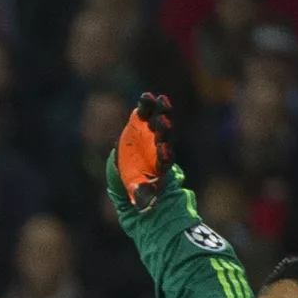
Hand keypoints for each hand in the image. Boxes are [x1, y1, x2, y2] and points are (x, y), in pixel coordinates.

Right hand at [117, 92, 173, 210]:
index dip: (164, 154)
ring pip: (159, 120)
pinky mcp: (142, 122)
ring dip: (161, 111)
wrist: (131, 165)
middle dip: (163, 130)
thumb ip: (141, 194)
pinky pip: (146, 112)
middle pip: (165, 136)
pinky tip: (146, 96)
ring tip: (161, 100)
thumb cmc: (137, 180)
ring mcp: (153, 131)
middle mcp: (160, 145)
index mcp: (161, 163)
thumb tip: (142, 202)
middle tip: (162, 122)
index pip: (165, 158)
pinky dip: (147, 104)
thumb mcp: (138, 190)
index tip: (162, 150)